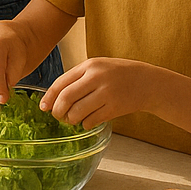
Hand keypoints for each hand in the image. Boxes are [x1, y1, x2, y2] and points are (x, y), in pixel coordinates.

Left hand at [41, 57, 155, 128]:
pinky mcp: (115, 108)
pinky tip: (87, 122)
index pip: (61, 82)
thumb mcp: (98, 67)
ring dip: (71, 119)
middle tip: (58, 116)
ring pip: (78, 112)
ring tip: (72, 119)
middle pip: (66, 98)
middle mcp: (96, 78)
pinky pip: (92, 120)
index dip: (49, 97)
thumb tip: (55, 97)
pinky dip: (85, 124)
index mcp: (89, 66)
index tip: (43, 107)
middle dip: (58, 111)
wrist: (147, 82)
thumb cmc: (118, 74)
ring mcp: (106, 93)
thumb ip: (78, 78)